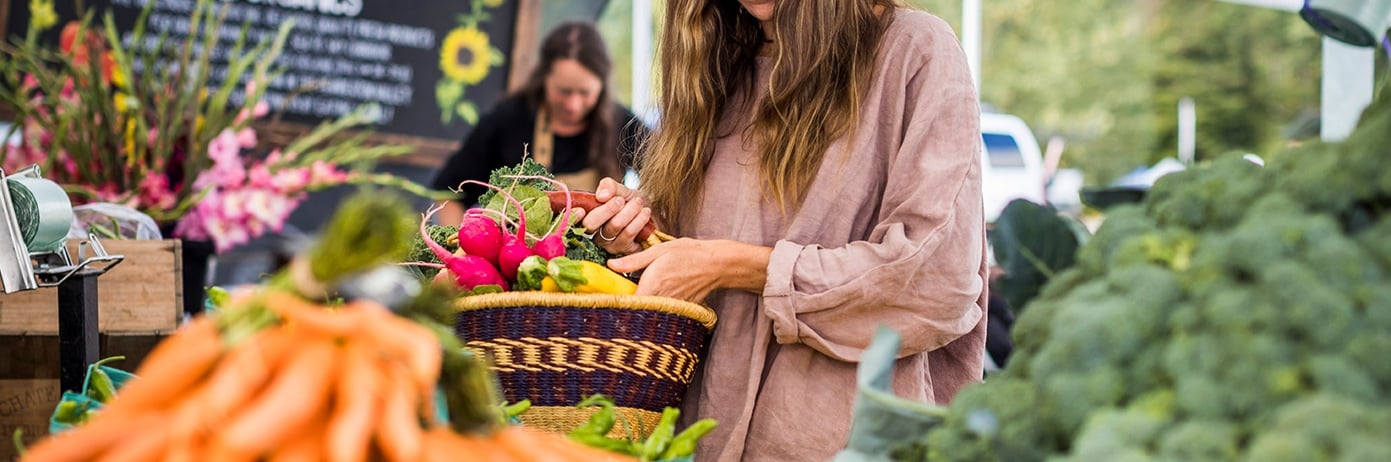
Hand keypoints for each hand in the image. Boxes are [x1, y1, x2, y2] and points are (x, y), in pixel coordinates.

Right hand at [571, 177, 650, 254]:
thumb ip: (610, 187)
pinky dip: (638, 220)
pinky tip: (645, 213)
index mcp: (588, 217)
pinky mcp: (623, 252)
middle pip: (590, 224)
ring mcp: (608, 245)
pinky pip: (628, 234)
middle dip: (608, 209)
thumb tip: (602, 196)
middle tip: (621, 200)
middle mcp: (594, 234)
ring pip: (613, 226)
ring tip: (638, 203)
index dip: (572, 217)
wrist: (655, 216)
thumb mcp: (621, 190)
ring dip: (629, 211)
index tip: (581, 210)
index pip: (571, 220)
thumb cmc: (633, 203)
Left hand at [606, 238, 724, 302]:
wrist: (716, 264)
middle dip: (625, 306)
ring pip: (648, 312)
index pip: (626, 303)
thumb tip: (611, 265)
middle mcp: (661, 300)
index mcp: (652, 285)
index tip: (606, 297)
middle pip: (635, 310)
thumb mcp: (659, 251)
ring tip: (633, 298)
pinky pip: (661, 311)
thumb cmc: (688, 253)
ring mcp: (671, 307)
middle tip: (617, 297)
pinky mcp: (679, 309)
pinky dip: (654, 307)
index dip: (615, 302)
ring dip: (639, 307)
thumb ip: (633, 261)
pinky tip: (653, 297)